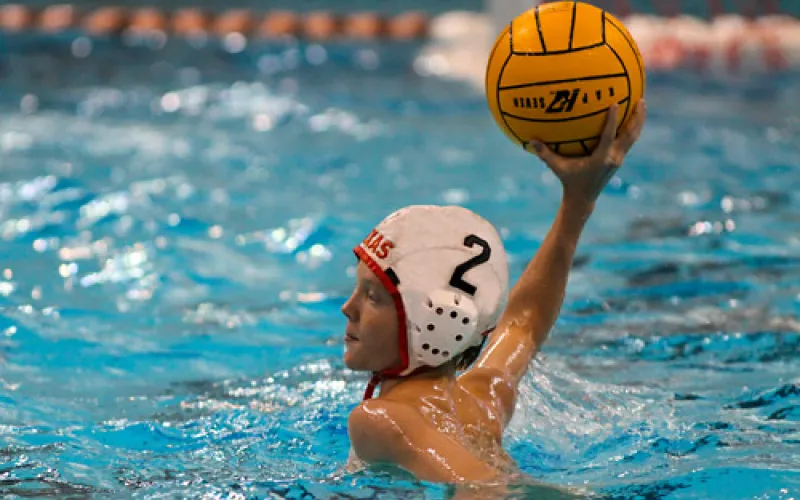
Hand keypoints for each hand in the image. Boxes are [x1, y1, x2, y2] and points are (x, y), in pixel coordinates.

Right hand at [529, 100, 646, 207]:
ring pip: (633, 137)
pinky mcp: (619, 159)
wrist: (583, 198)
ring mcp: (618, 159)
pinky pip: (629, 140)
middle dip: (636, 117)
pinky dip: (632, 128)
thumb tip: (530, 139)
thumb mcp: (557, 167)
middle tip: (640, 99)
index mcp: (600, 159)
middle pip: (630, 135)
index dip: (612, 120)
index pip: (608, 136)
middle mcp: (613, 158)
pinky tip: (631, 117)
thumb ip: (545, 154)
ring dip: (638, 121)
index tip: (614, 104)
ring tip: (641, 103)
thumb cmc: (569, 180)